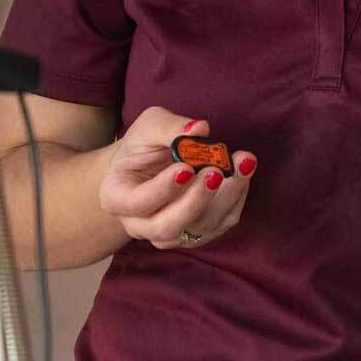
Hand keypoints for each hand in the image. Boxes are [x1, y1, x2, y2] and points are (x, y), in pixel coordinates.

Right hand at [97, 107, 257, 249]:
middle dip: (195, 201)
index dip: (163, 190)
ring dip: (225, 197)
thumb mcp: (149, 126)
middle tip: (215, 172)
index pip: (137, 203)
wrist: (152, 164)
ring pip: (198, 228)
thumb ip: (168, 126)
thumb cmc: (145, 145)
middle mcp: (140, 224)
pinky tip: (243, 170)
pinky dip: (236, 197)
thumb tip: (199, 129)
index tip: (186, 167)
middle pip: (166, 227)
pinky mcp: (198, 233)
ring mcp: (169, 234)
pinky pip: (221, 224)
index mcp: (117, 198)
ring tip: (242, 163)